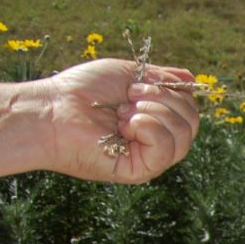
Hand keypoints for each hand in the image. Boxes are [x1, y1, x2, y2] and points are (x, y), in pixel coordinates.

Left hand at [39, 58, 200, 183]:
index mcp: (155, 120)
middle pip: (192, 122)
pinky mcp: (141, 170)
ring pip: (184, 134)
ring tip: (122, 113)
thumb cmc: (82, 90)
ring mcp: (150, 158)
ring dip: (153, 112)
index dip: (172, 92)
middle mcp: (156, 141)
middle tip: (129, 97)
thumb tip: (190, 79)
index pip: (189, 110)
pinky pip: (167, 147)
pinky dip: (148, 127)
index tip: (138, 84)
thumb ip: (161, 77)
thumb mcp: (129, 73)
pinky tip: (124, 125)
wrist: (52, 110)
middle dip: (163, 99)